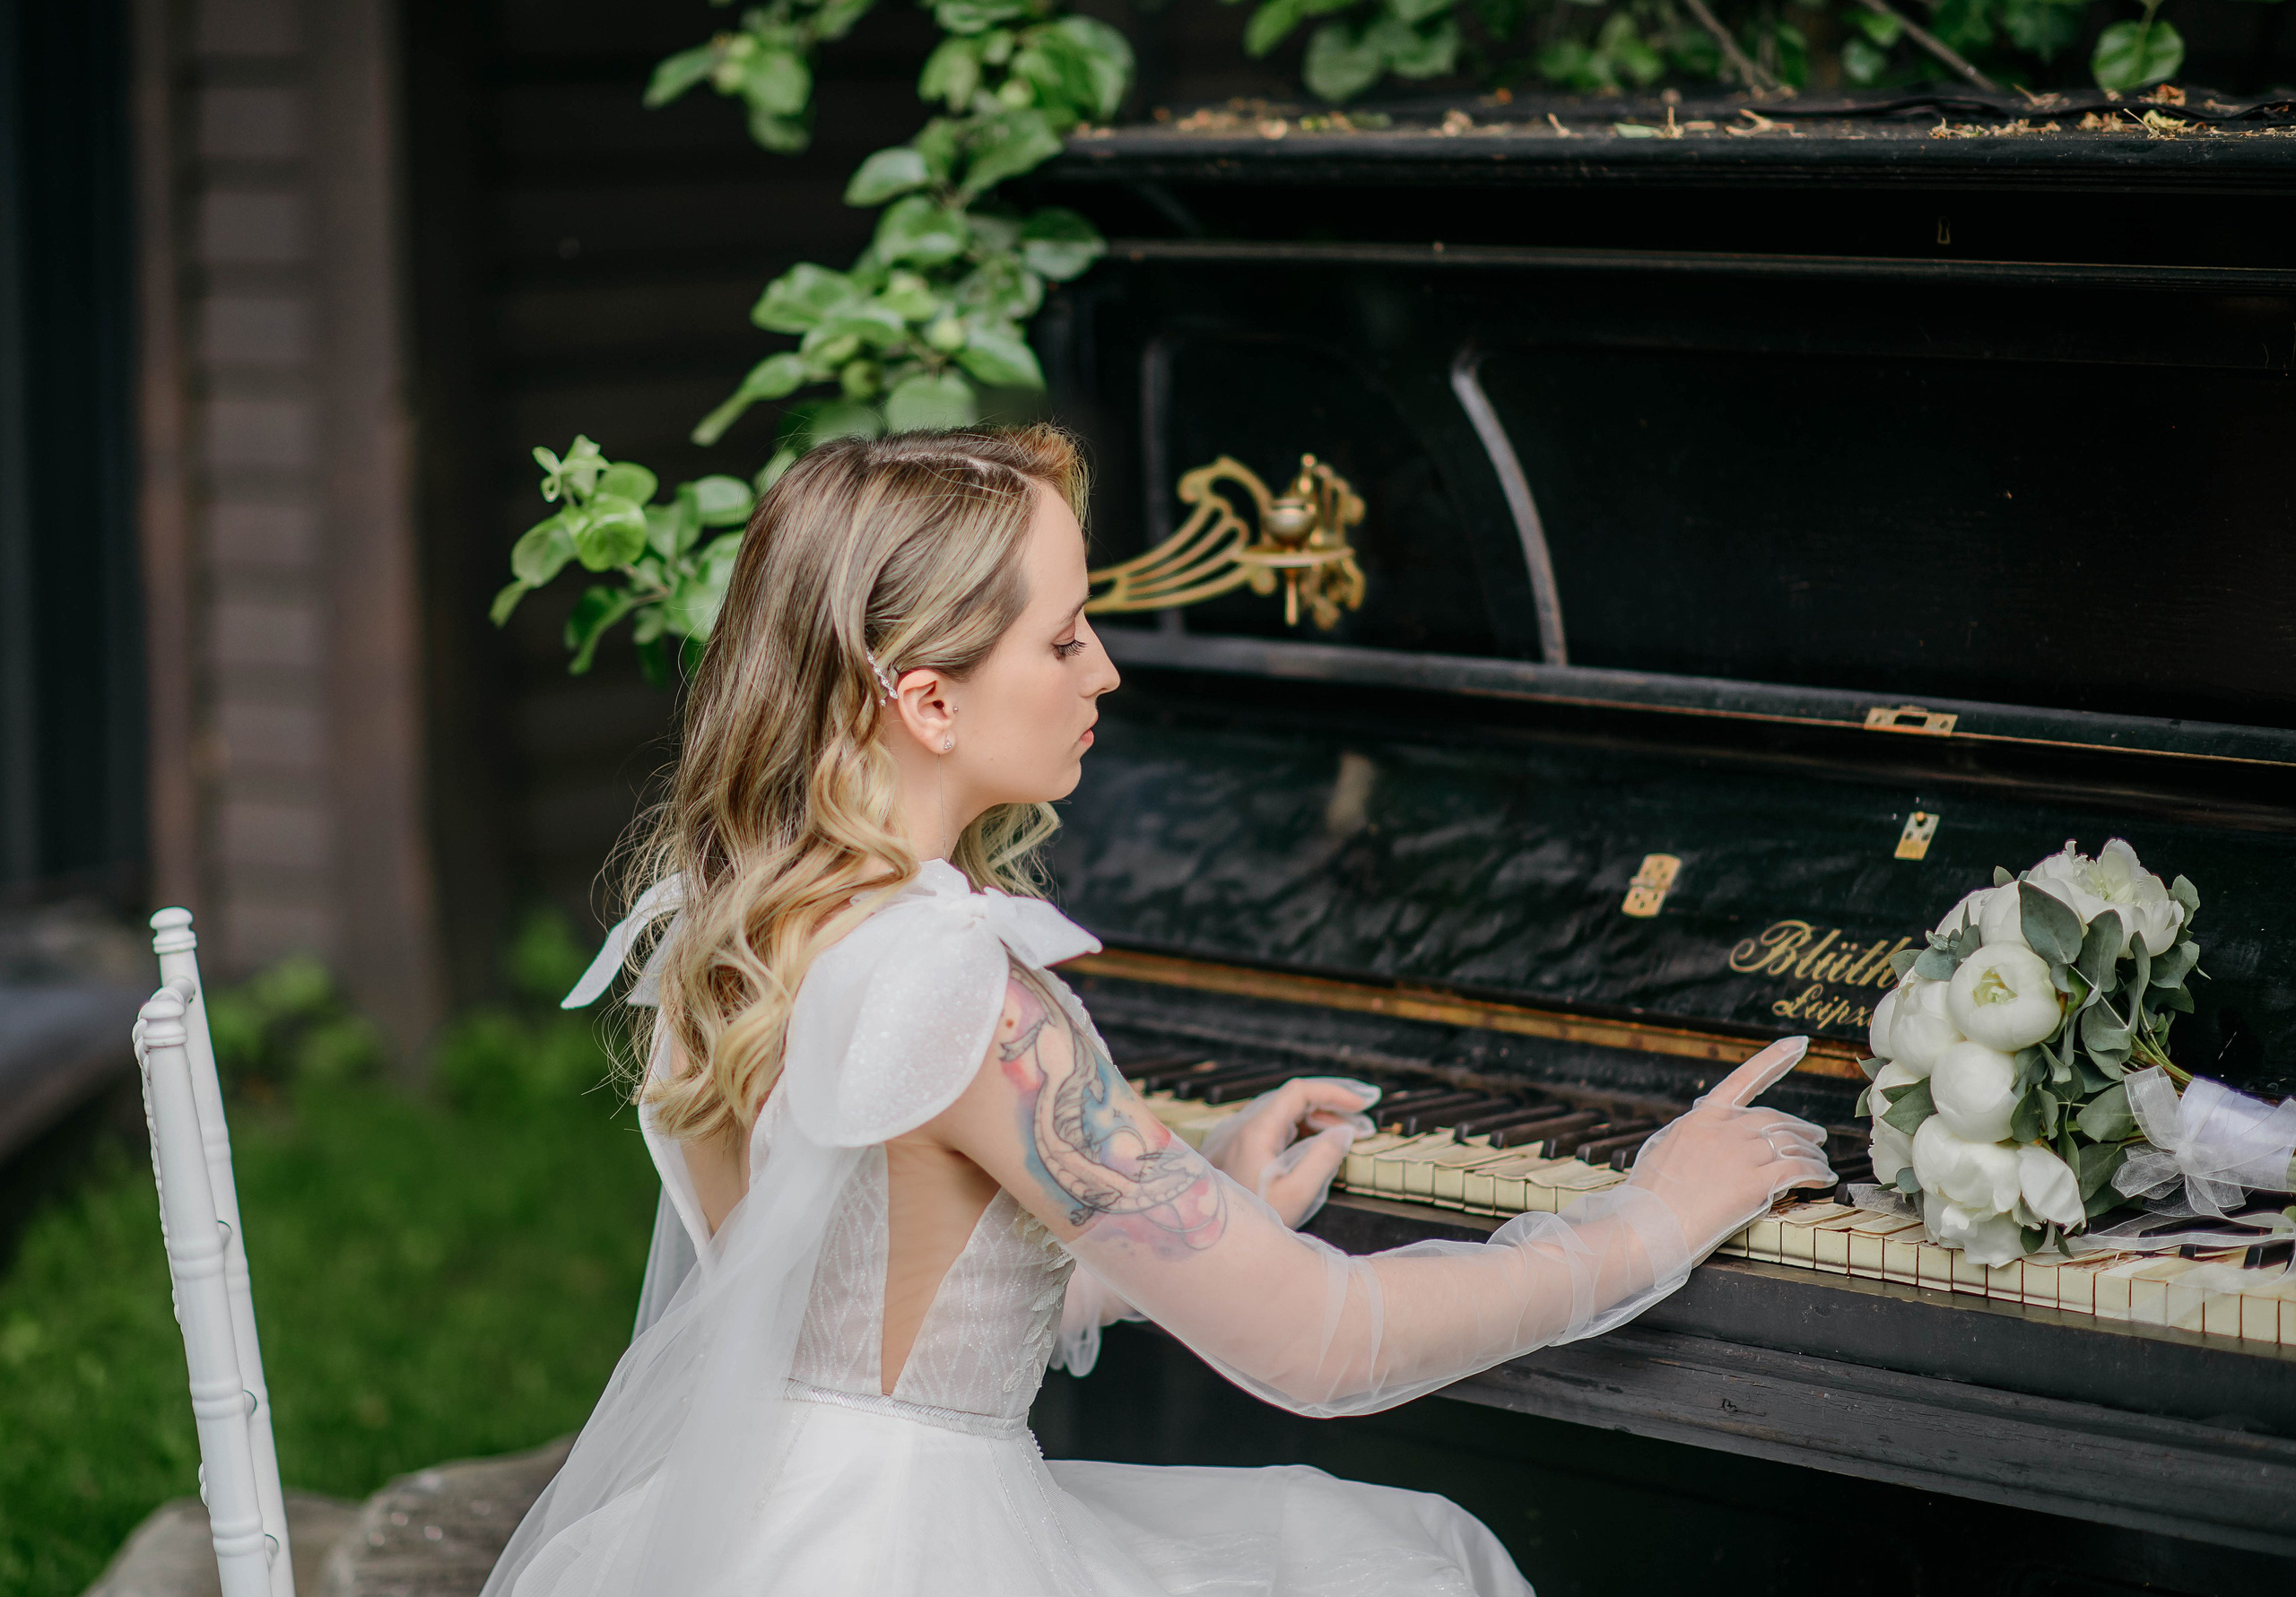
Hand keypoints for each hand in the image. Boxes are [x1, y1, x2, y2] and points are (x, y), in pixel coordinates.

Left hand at [1199, 1077, 1379, 1226]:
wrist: (1210, 1245)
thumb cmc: (1253, 1222)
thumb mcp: (1297, 1194)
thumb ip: (1323, 1158)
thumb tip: (1344, 1131)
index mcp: (1255, 1131)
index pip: (1299, 1092)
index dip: (1334, 1092)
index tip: (1363, 1104)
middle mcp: (1241, 1127)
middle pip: (1291, 1101)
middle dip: (1330, 1106)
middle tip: (1362, 1124)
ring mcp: (1235, 1138)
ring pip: (1282, 1115)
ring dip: (1315, 1120)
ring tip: (1346, 1135)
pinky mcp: (1234, 1152)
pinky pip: (1271, 1130)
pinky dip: (1298, 1132)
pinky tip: (1316, 1146)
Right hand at [1626, 1038, 1834, 1255]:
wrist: (1647, 1228)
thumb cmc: (1647, 1198)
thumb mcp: (1660, 1150)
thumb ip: (1688, 1134)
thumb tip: (1703, 1124)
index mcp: (1700, 1119)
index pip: (1742, 1079)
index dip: (1774, 1058)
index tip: (1798, 1043)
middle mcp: (1723, 1130)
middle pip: (1775, 1119)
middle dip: (1800, 1127)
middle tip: (1816, 1137)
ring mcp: (1740, 1154)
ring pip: (1792, 1144)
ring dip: (1812, 1153)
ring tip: (1821, 1163)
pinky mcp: (1755, 1183)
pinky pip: (1799, 1169)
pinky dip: (1817, 1172)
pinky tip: (1824, 1178)